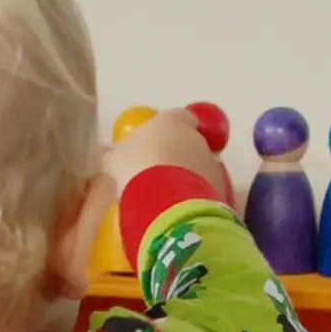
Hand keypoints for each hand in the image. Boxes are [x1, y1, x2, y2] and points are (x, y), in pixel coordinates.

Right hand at [102, 107, 228, 200]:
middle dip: (177, 159)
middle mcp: (198, 138)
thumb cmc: (136, 168)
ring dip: (186, 181)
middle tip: (156, 178)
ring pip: (199, 170)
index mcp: (173, 121)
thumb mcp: (115, 159)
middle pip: (190, 145)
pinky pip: (204, 192)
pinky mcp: (219, 190)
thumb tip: (111, 154)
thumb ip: (117, 154)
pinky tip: (175, 213)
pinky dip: (193, 200)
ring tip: (164, 201)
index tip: (155, 146)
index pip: (177, 118)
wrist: (164, 201)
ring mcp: (212, 165)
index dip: (167, 131)